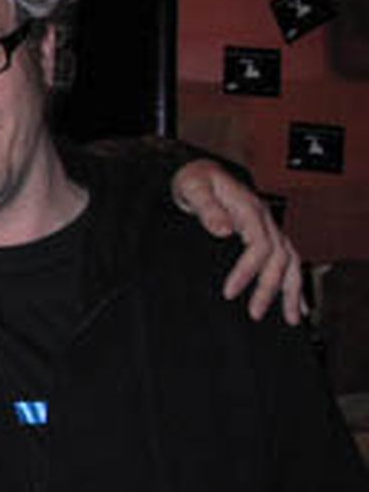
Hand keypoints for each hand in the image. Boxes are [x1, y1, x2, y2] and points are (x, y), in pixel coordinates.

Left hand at [171, 159, 303, 324]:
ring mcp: (268, 227)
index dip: (248, 271)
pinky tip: (297, 304)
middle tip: (254, 313)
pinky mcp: (265, 235)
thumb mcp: (195, 189)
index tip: (229, 293)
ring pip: (291, 261)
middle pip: (280, 257)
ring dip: (291, 290)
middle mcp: (265, 220)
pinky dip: (294, 283)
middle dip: (270, 288)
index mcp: (250, 209)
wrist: (200, 173)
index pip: (259, 245)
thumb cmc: (195, 181)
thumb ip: (207, 208)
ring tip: (291, 318)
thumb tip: (223, 230)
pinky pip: (287, 260)